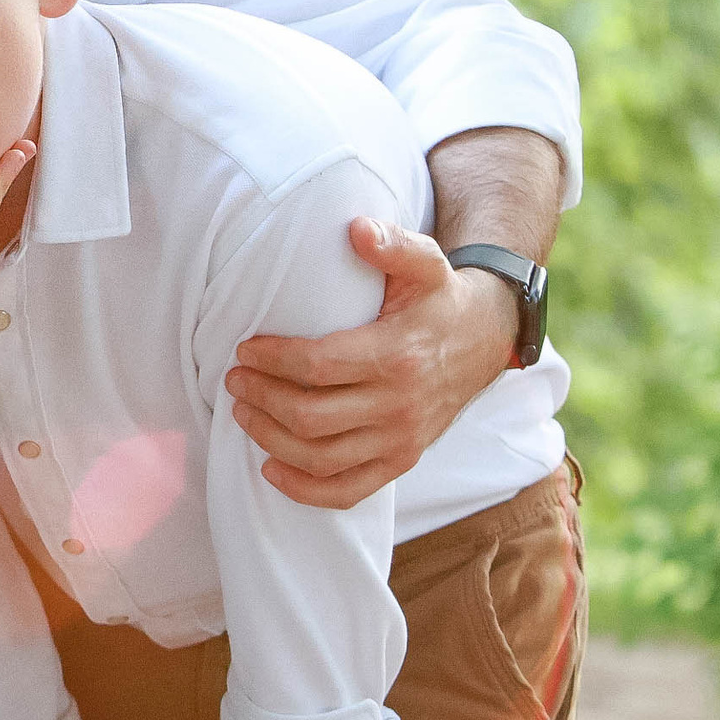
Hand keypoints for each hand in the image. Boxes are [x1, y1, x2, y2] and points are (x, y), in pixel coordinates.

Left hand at [227, 219, 520, 509]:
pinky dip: (304, 488)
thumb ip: (391, 244)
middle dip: (261, 398)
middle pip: (311, 416)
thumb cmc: (440, 299)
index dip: (272, 360)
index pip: (318, 367)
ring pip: (320, 457)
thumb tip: (355, 228)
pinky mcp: (402, 461)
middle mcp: (400, 405)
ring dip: (270, 438)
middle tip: (234, 379)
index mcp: (398, 355)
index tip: (245, 349)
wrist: (486, 340)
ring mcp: (402, 440)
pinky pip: (347, 491)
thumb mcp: (424, 262)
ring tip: (243, 412)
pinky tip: (270, 466)